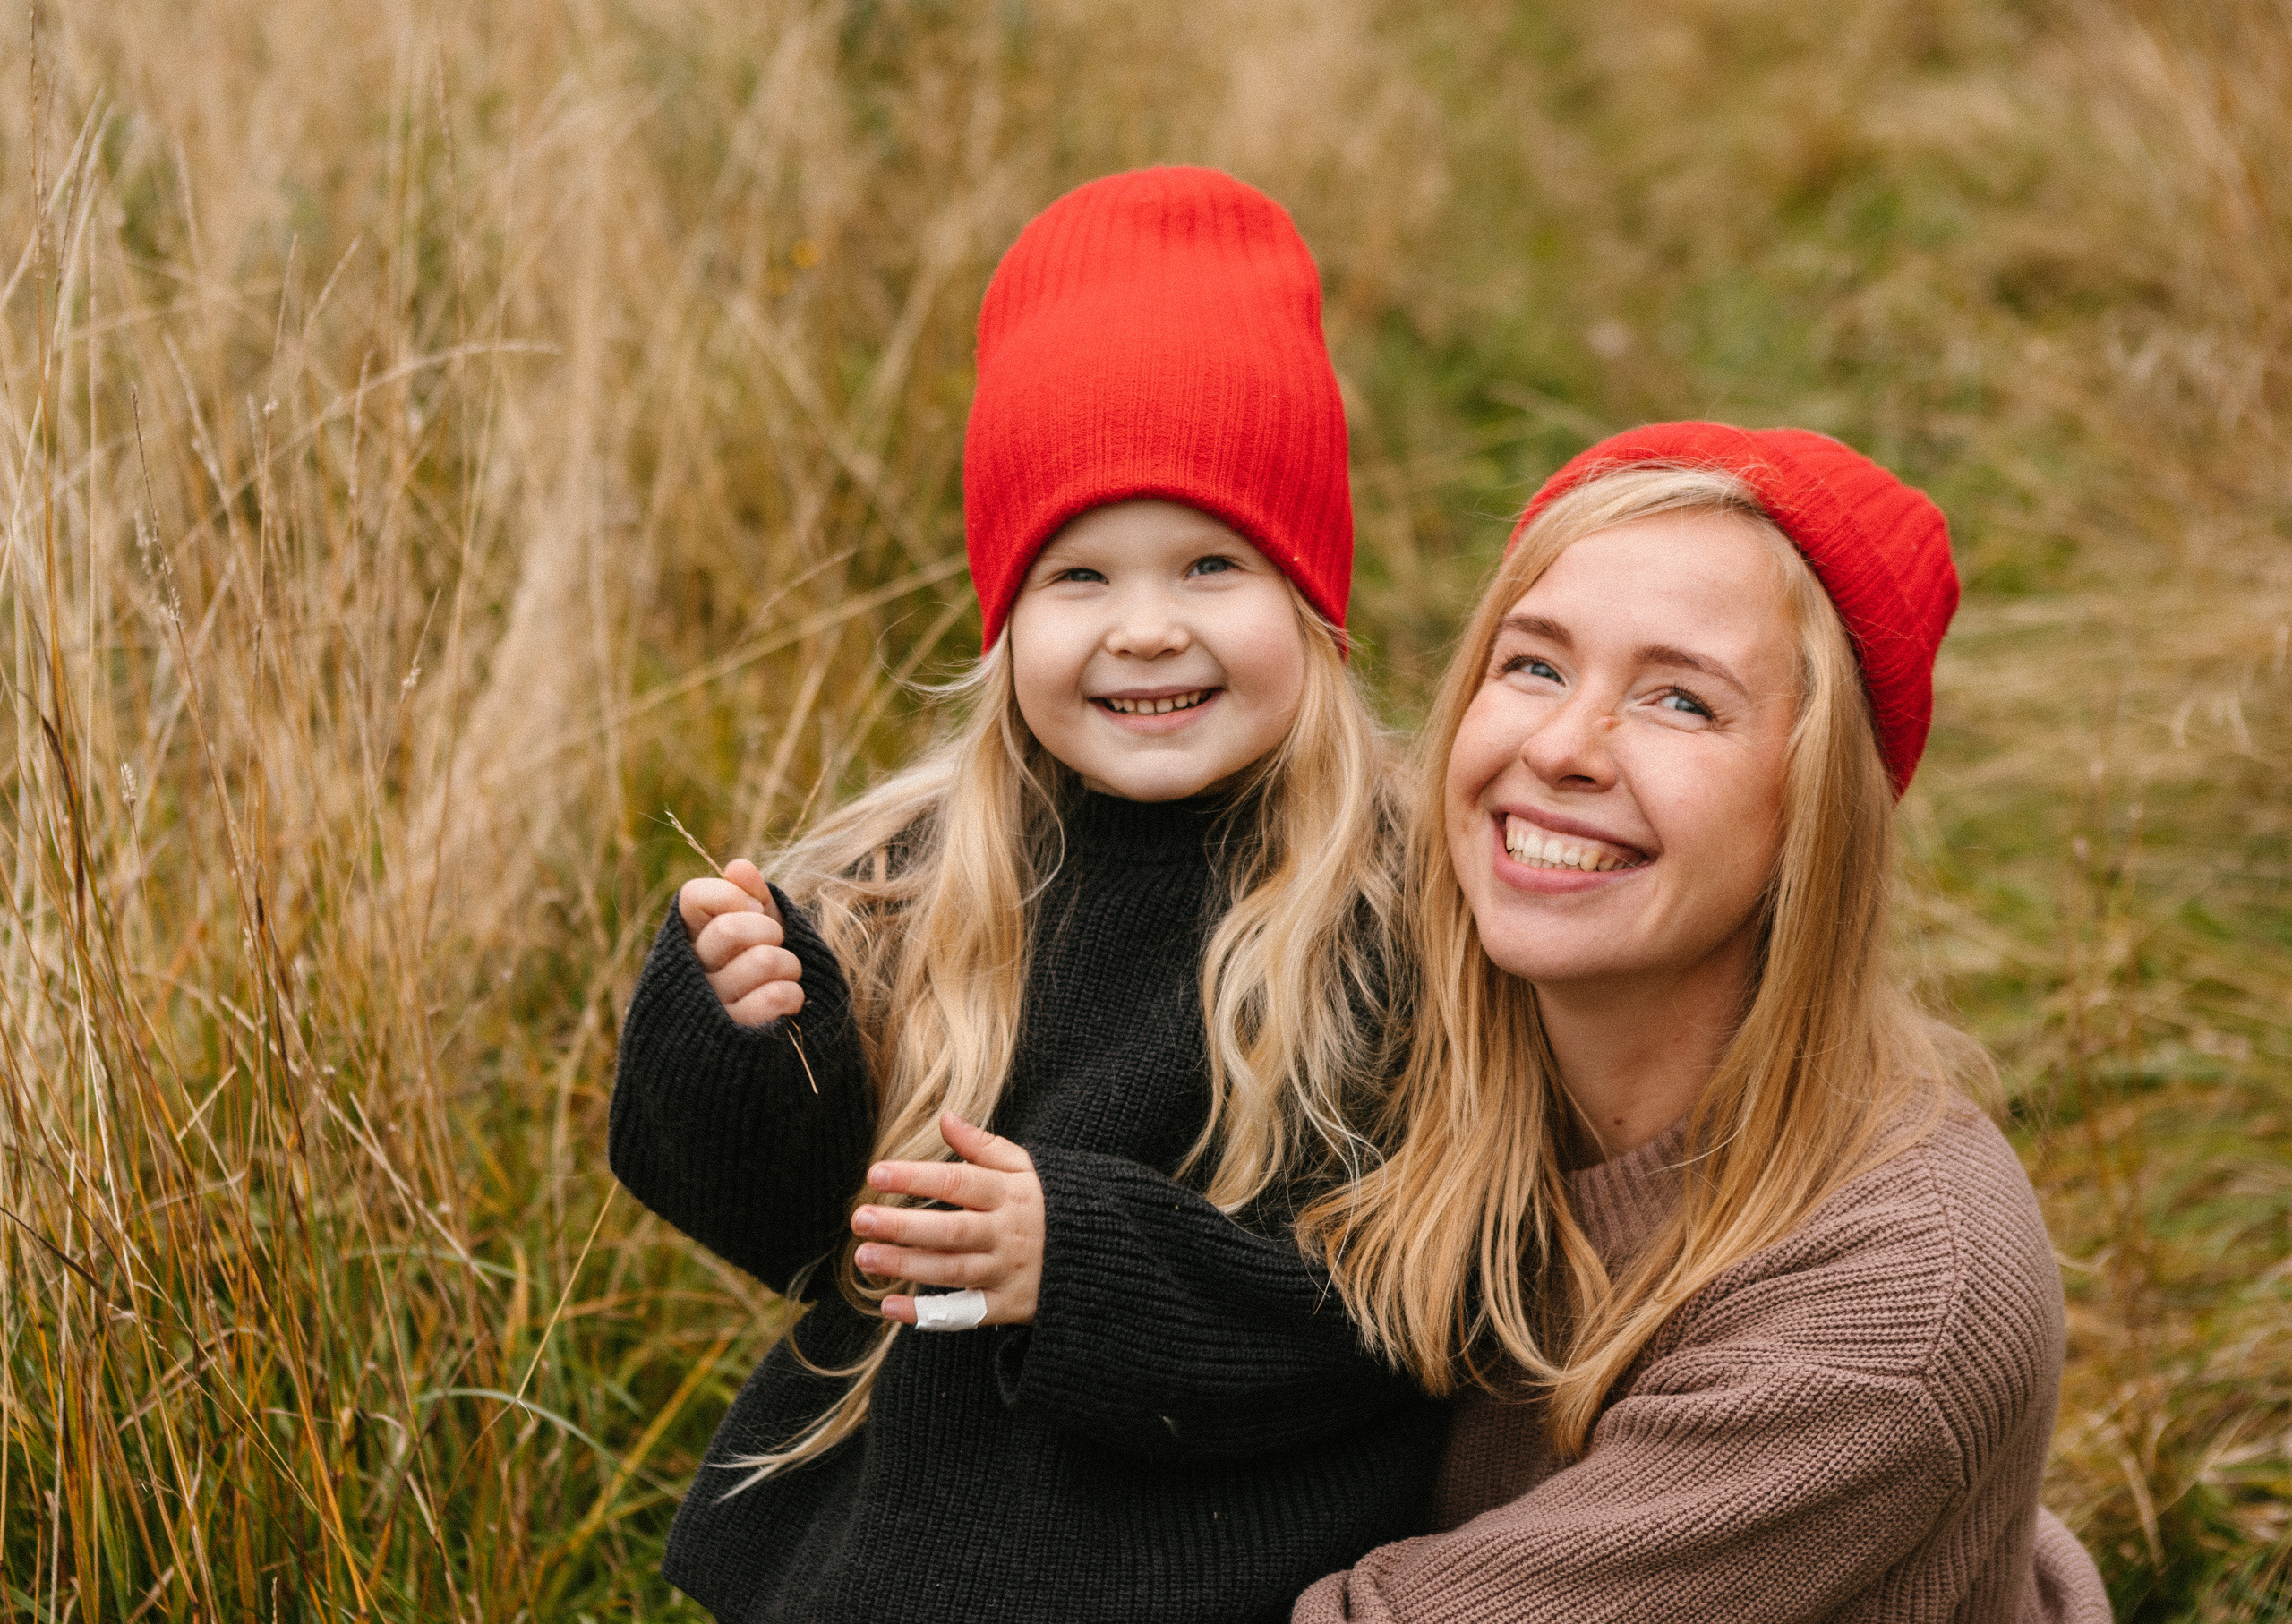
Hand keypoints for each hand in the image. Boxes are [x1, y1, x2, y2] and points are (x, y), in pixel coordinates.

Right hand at [678, 858, 803, 1025]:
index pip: (693, 898)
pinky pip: (772, 998)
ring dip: (789, 964)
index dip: (729, 896)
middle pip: (730, 929)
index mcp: (691, 937)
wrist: (780, 1039)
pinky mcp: (733, 1036)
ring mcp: (709, 1005)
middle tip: (776, 943)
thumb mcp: (762, 926)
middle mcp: (692, 970)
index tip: (752, 907)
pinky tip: (788, 1000)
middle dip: (769, 930)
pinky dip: (792, 994)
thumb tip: (738, 867)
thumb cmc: (766, 969)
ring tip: (785, 974)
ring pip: (762, 961)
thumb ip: (751, 895)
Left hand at [853, 1111, 1043, 1325]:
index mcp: (1011, 1194)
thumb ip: (984, 1146)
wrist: (1100, 1258)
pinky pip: (963, 1313)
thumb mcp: (1026, 1169)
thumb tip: (946, 1118)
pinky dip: (926, 1313)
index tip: (876, 1173)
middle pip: (951, 1231)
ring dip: (905, 1265)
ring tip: (864, 1256)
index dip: (916, 1178)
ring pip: (951, 1271)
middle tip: (860, 1219)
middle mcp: (1007, 1234)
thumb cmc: (1048, 1205)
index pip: (959, 1183)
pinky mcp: (1007, 1306)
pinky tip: (889, 1306)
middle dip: (903, 1226)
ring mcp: (1007, 1272)